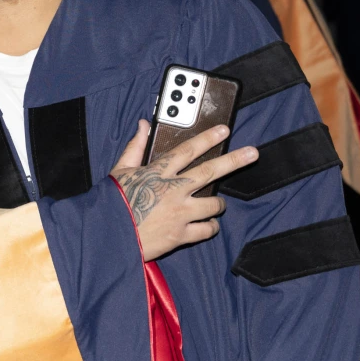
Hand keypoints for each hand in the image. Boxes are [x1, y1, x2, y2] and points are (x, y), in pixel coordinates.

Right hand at [111, 120, 258, 261]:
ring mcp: (179, 213)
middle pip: (210, 171)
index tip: (224, 130)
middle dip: (234, 160)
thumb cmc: (111, 201)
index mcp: (157, 172)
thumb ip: (135, 146)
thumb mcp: (120, 170)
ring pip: (214, 204)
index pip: (187, 150)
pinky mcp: (180, 235)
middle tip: (253, 153)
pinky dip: (210, 227)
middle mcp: (173, 190)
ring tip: (219, 204)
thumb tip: (143, 125)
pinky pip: (206, 230)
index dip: (207, 138)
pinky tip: (208, 224)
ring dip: (219, 203)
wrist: (106, 235)